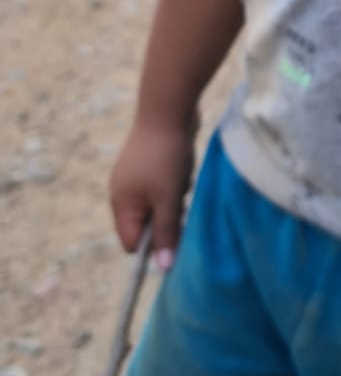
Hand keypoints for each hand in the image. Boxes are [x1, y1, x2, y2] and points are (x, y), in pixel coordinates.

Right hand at [109, 117, 196, 269]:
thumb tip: (163, 268)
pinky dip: (177, 180)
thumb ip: (166, 232)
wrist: (168, 108)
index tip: (174, 238)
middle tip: (179, 202)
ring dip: (175, 197)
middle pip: (147, 223)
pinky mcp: (150, 162)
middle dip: (167, 218)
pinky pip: (165, 184)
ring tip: (181, 177)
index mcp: (121, 204)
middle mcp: (124, 191)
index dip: (152, 246)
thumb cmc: (165, 156)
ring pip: (160, 203)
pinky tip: (182, 164)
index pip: (132, 242)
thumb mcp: (168, 198)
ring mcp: (136, 175)